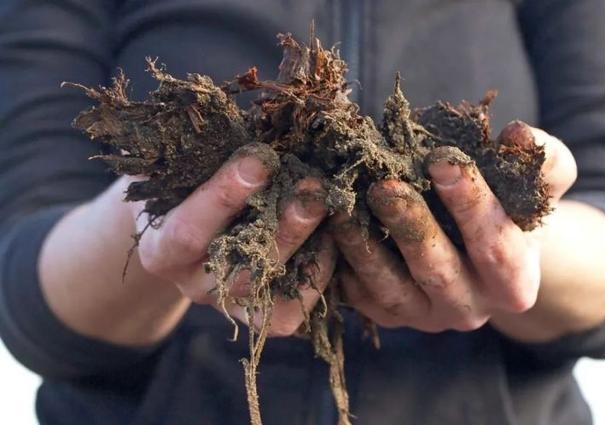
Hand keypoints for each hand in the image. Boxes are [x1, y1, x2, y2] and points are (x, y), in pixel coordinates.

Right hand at [133, 144, 335, 336]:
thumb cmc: (181, 189)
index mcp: (162, 248)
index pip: (189, 229)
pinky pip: (290, 314)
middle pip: (239, 269)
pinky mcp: (257, 313)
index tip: (260, 159)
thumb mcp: (173, 168)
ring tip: (334, 213)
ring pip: (270, 296)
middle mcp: (194, 284)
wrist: (179, 231)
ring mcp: (228, 303)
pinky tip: (333, 240)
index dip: (223, 196)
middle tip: (314, 188)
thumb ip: (190, 150)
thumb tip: (229, 114)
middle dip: (282, 228)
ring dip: (308, 254)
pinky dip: (317, 280)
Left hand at [330, 122, 576, 332]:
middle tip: (383, 185)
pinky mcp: (389, 316)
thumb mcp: (534, 191)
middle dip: (410, 226)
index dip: (471, 203)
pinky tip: (327, 231)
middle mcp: (470, 310)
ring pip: (391, 288)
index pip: (495, 245)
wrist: (483, 256)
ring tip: (342, 207)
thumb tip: (519, 135)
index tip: (442, 158)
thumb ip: (541, 163)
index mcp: (513, 283)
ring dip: (364, 247)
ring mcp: (425, 317)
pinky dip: (342, 265)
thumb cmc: (507, 214)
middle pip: (437, 270)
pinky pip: (361, 296)